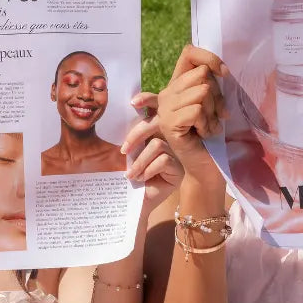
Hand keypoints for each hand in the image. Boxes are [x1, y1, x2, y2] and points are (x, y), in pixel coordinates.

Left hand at [121, 91, 181, 207]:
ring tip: (131, 175)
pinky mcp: (180, 168)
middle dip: (136, 135)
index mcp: (156, 131)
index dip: (147, 100)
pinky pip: (163, 159)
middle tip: (123, 151)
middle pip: (156, 124)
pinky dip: (149, 169)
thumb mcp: (127, 154)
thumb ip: (130, 136)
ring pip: (157, 144)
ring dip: (140, 161)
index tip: (133, 103)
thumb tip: (124, 114)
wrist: (136, 202)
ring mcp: (177, 154)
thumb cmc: (129, 177)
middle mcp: (169, 139)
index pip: (155, 109)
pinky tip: (143, 179)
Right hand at [156, 45, 227, 175]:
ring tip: (208, 127)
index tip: (224, 74)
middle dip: (216, 96)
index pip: (189, 53)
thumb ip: (210, 83)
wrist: (205, 166)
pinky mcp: (169, 124)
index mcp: (177, 85)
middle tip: (216, 115)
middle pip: (202, 75)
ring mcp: (165, 109)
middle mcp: (167, 94)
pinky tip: (203, 134)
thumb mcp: (213, 103)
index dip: (210, 58)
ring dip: (212, 112)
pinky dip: (207, 123)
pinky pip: (197, 110)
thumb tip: (220, 71)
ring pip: (201, 92)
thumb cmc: (212, 135)